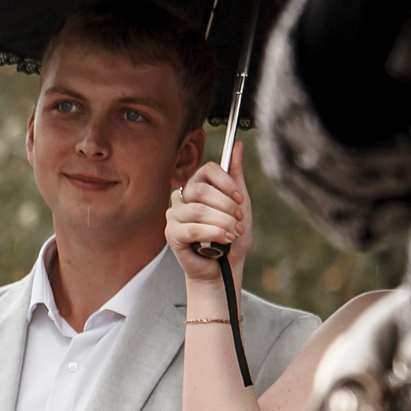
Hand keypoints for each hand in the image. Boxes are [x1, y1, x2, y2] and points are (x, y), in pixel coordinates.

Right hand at [168, 157, 254, 281]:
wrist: (225, 265)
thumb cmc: (231, 235)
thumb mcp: (239, 202)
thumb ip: (235, 175)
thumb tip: (237, 144)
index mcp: (197, 186)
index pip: (207, 170)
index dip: (226, 183)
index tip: (239, 199)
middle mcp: (182, 198)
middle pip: (201, 190)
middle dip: (226, 206)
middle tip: (238, 220)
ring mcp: (174, 215)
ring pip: (198, 210)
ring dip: (222, 223)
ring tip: (233, 233)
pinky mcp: (171, 234)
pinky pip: (192, 229)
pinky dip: (213, 234)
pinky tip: (224, 240)